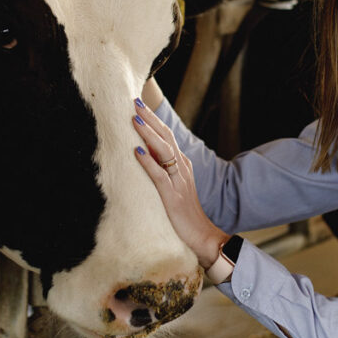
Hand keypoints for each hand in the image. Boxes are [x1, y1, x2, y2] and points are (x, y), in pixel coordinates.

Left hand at [132, 98, 228, 268]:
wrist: (203, 236)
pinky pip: (159, 175)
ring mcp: (178, 180)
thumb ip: (164, 171)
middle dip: (149, 119)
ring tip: (134, 119)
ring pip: (163, 150)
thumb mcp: (175, 187)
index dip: (153, 120)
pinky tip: (137, 151)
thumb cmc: (185, 214)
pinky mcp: (172, 195)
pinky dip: (148, 161)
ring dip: (148, 133)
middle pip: (165, 137)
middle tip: (134, 102)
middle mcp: (182, 168)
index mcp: (182, 164)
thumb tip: (145, 156)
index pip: (167, 136)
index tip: (139, 105)